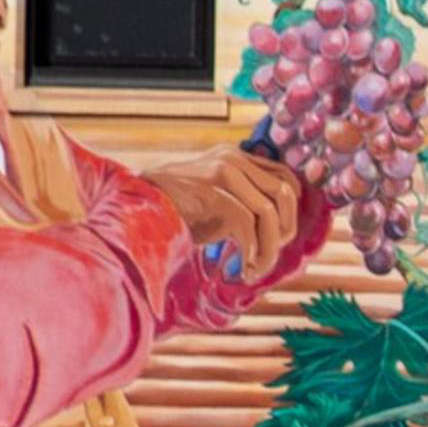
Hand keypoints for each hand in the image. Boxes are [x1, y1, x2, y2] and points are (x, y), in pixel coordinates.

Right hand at [143, 144, 306, 280]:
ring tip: (256, 268)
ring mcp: (221, 172)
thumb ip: (248, 204)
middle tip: (269, 257)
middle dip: (284, 231)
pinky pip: (245, 223)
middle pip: (284, 194)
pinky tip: (243, 268)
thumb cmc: (179, 212)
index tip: (281, 239)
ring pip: (267, 211)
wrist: (136, 208)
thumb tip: (284, 231)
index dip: (291, 212)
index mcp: (238, 158)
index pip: (287, 179)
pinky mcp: (210, 191)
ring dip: (268, 247)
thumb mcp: (220, 203)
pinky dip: (251, 250)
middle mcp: (233, 159)